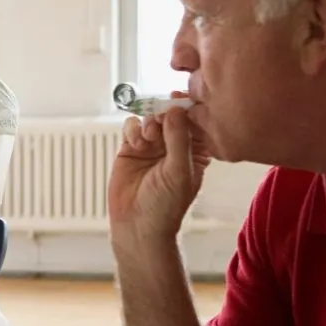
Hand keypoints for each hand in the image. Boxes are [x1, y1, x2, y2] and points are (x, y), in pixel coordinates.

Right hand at [107, 96, 209, 241]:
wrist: (137, 226)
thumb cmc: (166, 206)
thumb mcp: (179, 172)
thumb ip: (179, 140)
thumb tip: (175, 110)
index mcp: (195, 151)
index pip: (195, 122)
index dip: (188, 109)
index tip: (179, 99)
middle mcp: (173, 146)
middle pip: (170, 115)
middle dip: (165, 113)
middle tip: (160, 119)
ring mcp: (151, 146)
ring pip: (150, 118)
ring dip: (149, 122)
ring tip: (148, 137)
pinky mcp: (130, 149)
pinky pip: (131, 127)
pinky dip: (133, 129)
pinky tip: (136, 143)